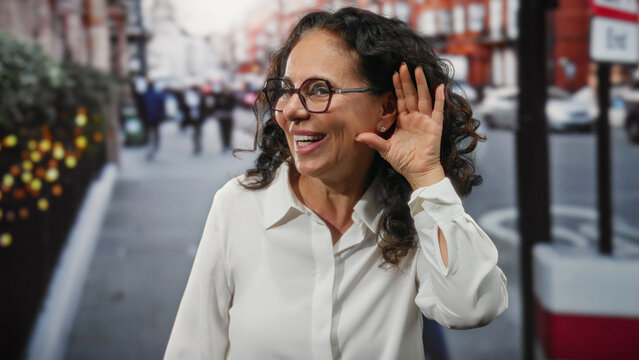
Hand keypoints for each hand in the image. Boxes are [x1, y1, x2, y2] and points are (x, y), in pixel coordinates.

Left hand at [356, 63, 445, 189]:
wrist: (418, 173)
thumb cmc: (403, 161)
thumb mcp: (385, 150)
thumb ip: (374, 141)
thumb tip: (357, 136)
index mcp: (403, 120)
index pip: (401, 99)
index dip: (397, 87)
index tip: (393, 74)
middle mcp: (415, 117)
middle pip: (412, 94)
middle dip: (407, 80)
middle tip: (404, 65)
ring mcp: (426, 120)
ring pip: (424, 98)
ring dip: (421, 84)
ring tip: (419, 70)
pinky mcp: (435, 126)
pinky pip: (438, 110)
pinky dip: (439, 99)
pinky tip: (439, 87)